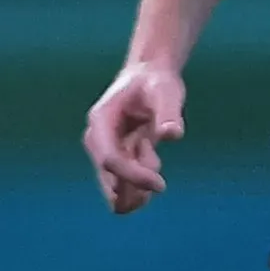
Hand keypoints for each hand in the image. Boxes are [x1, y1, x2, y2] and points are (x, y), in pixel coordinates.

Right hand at [86, 59, 186, 213]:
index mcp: (101, 121)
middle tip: (158, 173)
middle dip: (137, 186)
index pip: (110, 159)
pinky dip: (140, 189)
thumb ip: (169, 113)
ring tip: (152, 157)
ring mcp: (104, 152)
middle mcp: (97, 139)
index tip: (161, 185)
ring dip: (139, 189)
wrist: (148, 79)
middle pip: (109, 180)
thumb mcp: (166, 91)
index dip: (133, 176)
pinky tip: (151, 165)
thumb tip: (172, 135)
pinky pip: (122, 189)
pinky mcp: (115, 160)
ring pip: (114, 191)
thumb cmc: (156, 83)